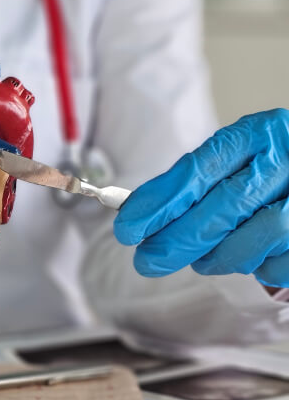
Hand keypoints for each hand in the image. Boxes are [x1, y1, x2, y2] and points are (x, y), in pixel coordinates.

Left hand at [114, 109, 288, 287]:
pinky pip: (280, 263)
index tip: (127, 228)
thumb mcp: (232, 161)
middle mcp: (288, 159)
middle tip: (147, 260)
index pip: (199, 169)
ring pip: (256, 238)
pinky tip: (247, 258)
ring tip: (200, 260)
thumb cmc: (264, 172)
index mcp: (259, 132)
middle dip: (178, 238)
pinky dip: (256, 267)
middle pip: (225, 205)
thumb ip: (190, 184)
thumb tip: (136, 216)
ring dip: (218, 256)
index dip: (159, 202)